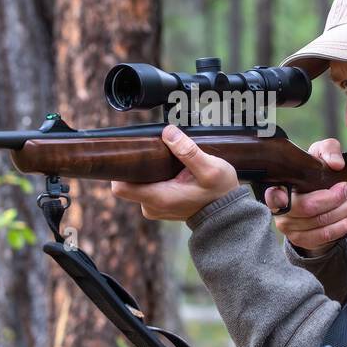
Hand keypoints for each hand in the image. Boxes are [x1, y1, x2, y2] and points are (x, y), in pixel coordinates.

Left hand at [110, 125, 240, 220]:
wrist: (226, 213)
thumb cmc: (220, 192)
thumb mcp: (210, 169)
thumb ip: (188, 151)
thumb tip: (168, 132)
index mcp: (158, 197)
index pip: (120, 187)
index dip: (121, 169)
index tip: (132, 153)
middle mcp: (151, 206)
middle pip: (128, 182)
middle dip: (140, 165)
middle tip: (158, 152)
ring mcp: (154, 207)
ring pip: (138, 183)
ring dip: (149, 171)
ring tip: (169, 163)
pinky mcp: (159, 206)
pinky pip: (147, 187)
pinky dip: (155, 177)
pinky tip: (171, 171)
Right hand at [265, 138, 346, 254]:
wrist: (316, 200)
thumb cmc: (314, 175)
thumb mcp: (320, 156)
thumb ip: (328, 150)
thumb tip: (336, 164)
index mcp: (278, 188)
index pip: (272, 195)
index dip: (278, 197)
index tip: (290, 193)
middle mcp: (279, 210)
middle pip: (307, 208)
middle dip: (333, 199)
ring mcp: (289, 228)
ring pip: (319, 223)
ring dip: (342, 213)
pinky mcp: (301, 240)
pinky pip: (323, 237)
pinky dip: (340, 227)